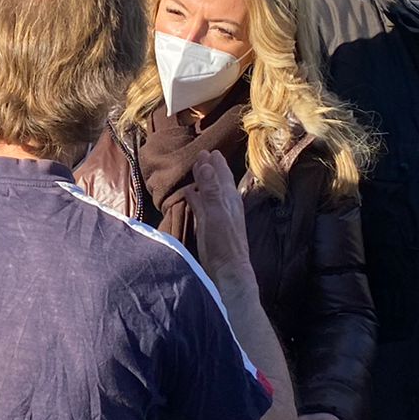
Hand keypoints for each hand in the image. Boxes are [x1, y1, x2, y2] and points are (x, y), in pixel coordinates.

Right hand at [185, 150, 250, 278]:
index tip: (207, 149)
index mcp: (229, 198)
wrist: (227, 271)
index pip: (222, 174)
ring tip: (195, 170)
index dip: (215, 162)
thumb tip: (206, 161)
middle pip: (216, 181)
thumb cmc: (224, 242)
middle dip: (209, 169)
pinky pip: (201, 205)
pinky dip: (196, 197)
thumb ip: (211, 188)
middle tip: (200, 155)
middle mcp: (225, 204)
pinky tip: (189, 194)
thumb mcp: (216, 212)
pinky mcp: (209, 226)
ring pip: (209, 192)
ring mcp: (217, 215)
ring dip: (203, 181)